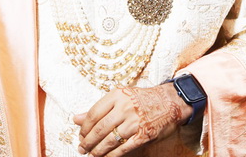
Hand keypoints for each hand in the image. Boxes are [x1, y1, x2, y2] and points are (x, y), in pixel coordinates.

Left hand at [74, 83, 191, 154]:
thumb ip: (99, 108)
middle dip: (88, 141)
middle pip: (100, 128)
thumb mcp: (120, 97)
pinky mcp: (143, 135)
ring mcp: (135, 122)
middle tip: (82, 148)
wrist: (169, 102)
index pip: (94, 113)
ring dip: (97, 150)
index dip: (84, 127)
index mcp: (118, 95)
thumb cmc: (142, 99)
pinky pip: (123, 149)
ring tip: (91, 154)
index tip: (81, 134)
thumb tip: (76, 118)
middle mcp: (125, 107)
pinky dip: (112, 156)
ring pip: (110, 140)